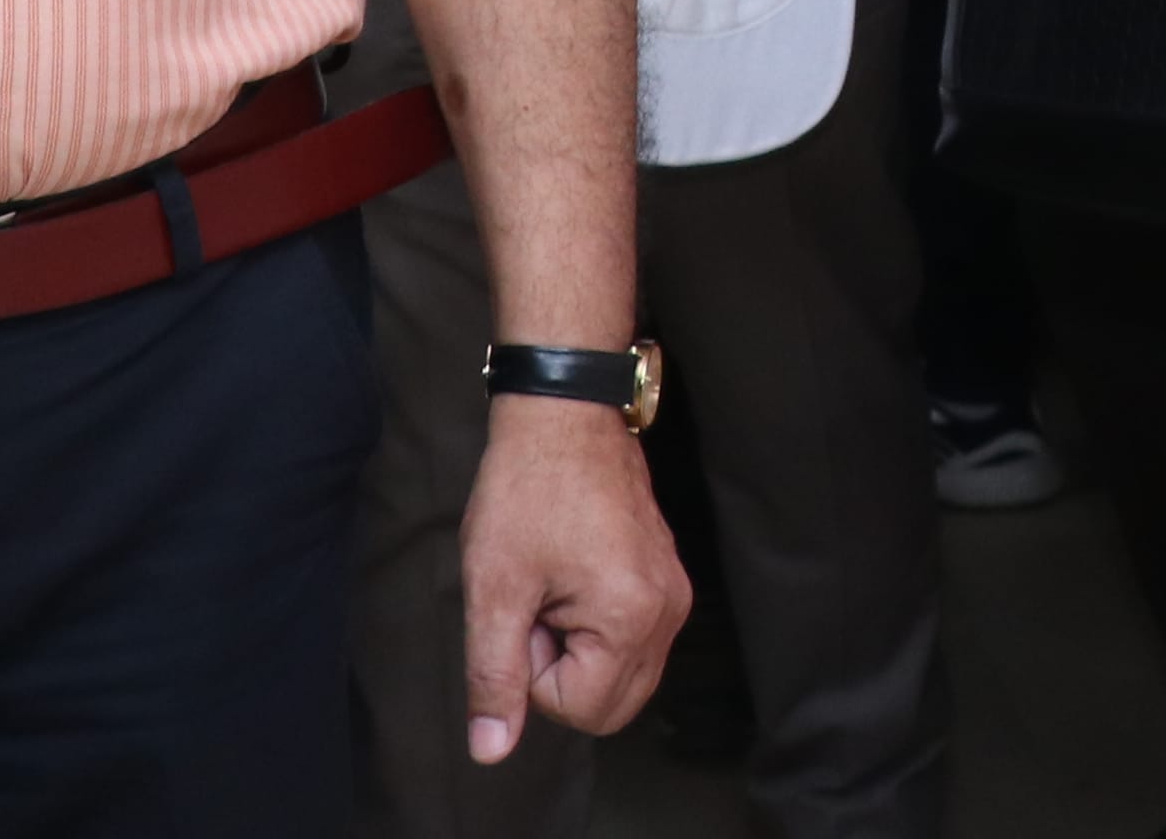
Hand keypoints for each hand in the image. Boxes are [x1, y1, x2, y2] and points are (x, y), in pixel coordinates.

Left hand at [459, 397, 687, 762]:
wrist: (564, 414)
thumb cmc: (527, 491)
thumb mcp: (494, 587)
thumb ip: (495, 676)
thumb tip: (491, 751)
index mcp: (631, 619)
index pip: (579, 709)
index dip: (533, 674)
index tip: (523, 611)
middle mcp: (668, 613)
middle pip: (612, 705)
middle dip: (561, 671)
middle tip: (535, 607)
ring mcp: (674, 593)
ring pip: (623, 675)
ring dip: (578, 651)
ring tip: (551, 589)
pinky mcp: (668, 577)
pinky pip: (634, 640)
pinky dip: (596, 628)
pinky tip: (571, 576)